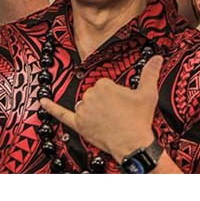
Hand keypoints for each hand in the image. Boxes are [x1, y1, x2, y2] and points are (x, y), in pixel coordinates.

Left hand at [40, 55, 162, 162]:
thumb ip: (150, 72)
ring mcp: (83, 111)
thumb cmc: (139, 119)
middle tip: (117, 114)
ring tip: (107, 120)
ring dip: (92, 110)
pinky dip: (51, 108)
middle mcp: (90, 95)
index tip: (121, 104)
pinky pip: (62, 114)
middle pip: (94, 94)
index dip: (114, 95)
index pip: (104, 84)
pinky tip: (42, 102)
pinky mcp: (78, 125)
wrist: (133, 144)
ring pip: (85, 104)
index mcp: (104, 85)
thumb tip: (157, 57)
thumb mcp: (148, 93)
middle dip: (104, 103)